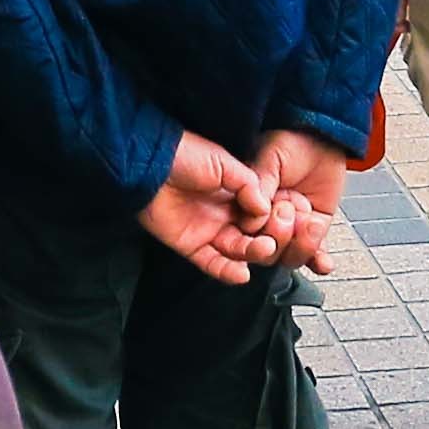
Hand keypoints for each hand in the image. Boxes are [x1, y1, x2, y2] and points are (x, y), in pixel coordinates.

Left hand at [135, 134, 275, 285]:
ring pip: (235, 251)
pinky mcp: (191, 245)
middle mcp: (223, 214)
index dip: (269, 219)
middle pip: (251, 236)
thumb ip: (248, 184)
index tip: (278, 218)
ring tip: (262, 249)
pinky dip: (226, 271)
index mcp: (234, 193)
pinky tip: (242, 273)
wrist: (150, 163)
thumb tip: (265, 208)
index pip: (259, 214)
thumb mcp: (223, 162)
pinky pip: (211, 263)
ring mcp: (208, 231)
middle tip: (270, 239)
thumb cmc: (184, 155)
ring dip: (251, 254)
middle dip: (264, 240)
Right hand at [242, 128, 354, 266]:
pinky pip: (316, 255)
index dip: (255, 233)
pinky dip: (320, 262)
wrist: (324, 136)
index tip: (265, 219)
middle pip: (267, 252)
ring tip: (309, 223)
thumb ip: (261, 184)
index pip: (246, 233)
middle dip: (279, 238)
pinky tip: (323, 263)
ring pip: (291, 257)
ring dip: (301, 247)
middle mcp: (270, 221)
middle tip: (287, 210)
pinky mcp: (314, 229)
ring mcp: (293, 227)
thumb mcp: (271, 158)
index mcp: (250, 204)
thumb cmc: (293, 141)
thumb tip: (252, 214)